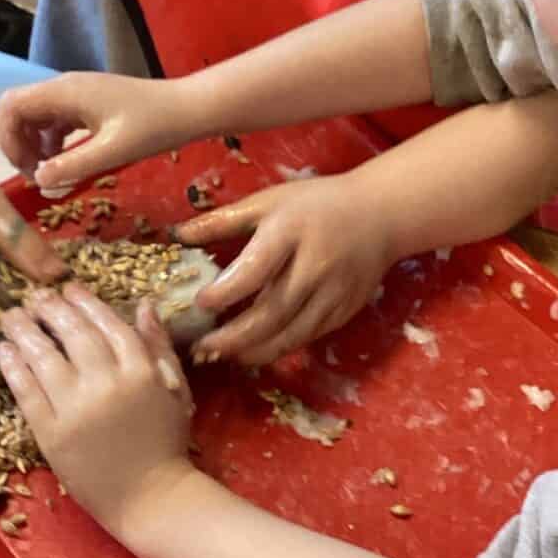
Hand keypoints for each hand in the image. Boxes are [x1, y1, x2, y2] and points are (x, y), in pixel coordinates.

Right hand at [0, 71, 200, 189]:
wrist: (187, 109)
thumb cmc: (153, 127)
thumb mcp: (114, 151)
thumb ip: (74, 165)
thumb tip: (38, 181)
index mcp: (65, 92)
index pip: (11, 106)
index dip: (6, 138)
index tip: (24, 169)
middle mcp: (65, 88)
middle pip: (19, 109)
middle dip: (17, 142)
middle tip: (34, 175)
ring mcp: (76, 95)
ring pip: (36, 116)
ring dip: (33, 144)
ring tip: (48, 174)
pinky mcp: (88, 105)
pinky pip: (55, 121)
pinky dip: (51, 141)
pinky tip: (65, 162)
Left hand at [0, 284, 197, 538]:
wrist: (150, 499)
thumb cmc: (165, 443)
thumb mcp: (176, 389)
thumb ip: (159, 346)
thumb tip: (144, 305)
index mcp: (141, 371)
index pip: (109, 324)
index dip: (85, 302)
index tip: (68, 288)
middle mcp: (108, 383)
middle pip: (73, 334)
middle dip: (50, 310)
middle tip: (34, 296)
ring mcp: (77, 409)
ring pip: (45, 358)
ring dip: (25, 331)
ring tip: (11, 315)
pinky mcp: (52, 434)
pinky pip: (28, 392)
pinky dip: (14, 368)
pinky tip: (4, 350)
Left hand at [180, 176, 397, 365]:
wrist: (381, 215)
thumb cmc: (317, 203)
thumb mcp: (269, 201)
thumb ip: (224, 220)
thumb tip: (177, 236)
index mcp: (292, 231)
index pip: (256, 269)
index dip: (226, 292)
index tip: (200, 304)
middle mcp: (315, 266)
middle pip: (272, 312)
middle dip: (234, 336)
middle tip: (202, 348)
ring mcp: (334, 293)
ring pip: (291, 334)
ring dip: (253, 351)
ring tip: (223, 355)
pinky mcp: (344, 311)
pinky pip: (308, 337)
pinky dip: (279, 348)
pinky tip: (255, 351)